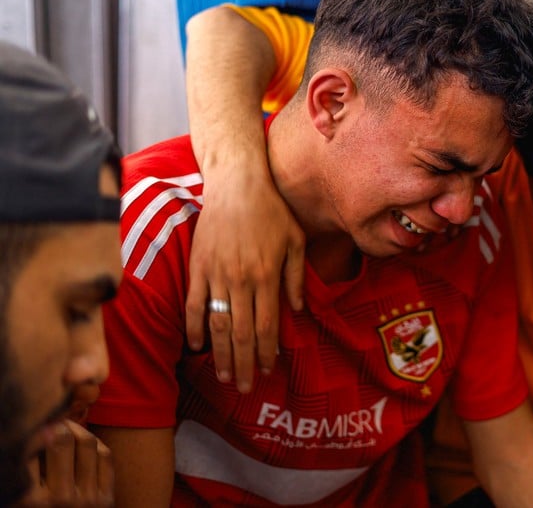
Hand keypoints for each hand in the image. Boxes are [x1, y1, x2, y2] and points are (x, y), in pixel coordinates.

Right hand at [16, 421, 112, 506]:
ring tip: (67, 425)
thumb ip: (25, 474)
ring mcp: (86, 500)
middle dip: (57, 424)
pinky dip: (95, 443)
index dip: (34, 429)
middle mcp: (59, 500)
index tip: (36, 422)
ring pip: (87, 444)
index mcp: (28, 502)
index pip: (30, 450)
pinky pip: (105, 457)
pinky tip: (85, 440)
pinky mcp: (106, 500)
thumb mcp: (20, 501)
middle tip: (52, 419)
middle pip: (61, 441)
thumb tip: (38, 432)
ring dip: (77, 429)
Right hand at [186, 163, 305, 392]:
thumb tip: (298, 310)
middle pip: (241, 333)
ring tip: (224, 376)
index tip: (267, 371)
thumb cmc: (272, 211)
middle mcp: (241, 280)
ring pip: (218, 324)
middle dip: (244, 364)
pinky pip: (195, 303)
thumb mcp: (296, 240)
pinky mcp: (198, 266)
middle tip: (246, 388)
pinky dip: (195, 326)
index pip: (266, 325)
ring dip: (220, 354)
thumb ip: (296, 277)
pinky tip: (196, 346)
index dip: (266, 352)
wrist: (237, 184)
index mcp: (266, 276)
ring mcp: (216, 274)